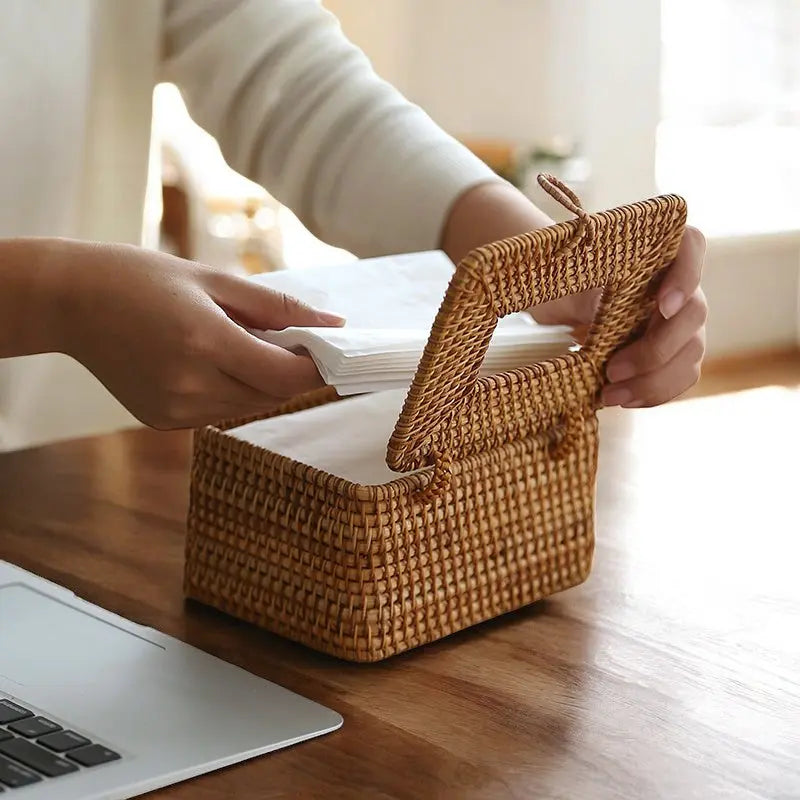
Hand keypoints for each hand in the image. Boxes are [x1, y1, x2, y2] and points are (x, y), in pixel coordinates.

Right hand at [55, 241, 343, 428]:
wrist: (72, 301)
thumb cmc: (142, 278)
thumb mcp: (214, 280)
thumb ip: (278, 307)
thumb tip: (332, 325)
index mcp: (204, 343)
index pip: (286, 376)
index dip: (318, 368)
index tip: (334, 351)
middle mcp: (190, 385)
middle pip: (273, 395)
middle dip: (293, 372)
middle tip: (292, 340)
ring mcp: (174, 410)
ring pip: (249, 406)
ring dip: (263, 381)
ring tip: (242, 344)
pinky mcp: (163, 421)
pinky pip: (220, 411)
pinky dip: (233, 390)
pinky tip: (212, 361)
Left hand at [442, 183, 706, 408]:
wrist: (562, 300)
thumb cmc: (558, 275)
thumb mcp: (554, 266)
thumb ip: (556, 261)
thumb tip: (510, 264)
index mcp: (654, 250)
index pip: (692, 246)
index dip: (686, 275)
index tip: (659, 304)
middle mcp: (676, 285)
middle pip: (693, 315)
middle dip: (656, 349)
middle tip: (611, 369)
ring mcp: (678, 323)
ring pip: (690, 354)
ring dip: (654, 381)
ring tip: (609, 395)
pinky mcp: (671, 354)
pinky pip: (679, 378)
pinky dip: (653, 395)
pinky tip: (620, 400)